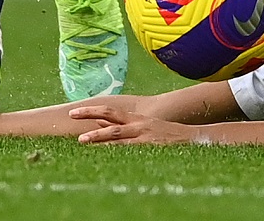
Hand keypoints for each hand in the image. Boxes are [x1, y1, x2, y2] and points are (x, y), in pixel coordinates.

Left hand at [72, 98, 198, 145]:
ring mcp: (143, 134)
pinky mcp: (149, 145)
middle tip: (71, 114)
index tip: (73, 111)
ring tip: (82, 140)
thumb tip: (98, 124)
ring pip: (116, 133)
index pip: (109, 111)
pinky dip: (115, 150)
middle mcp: (137, 123)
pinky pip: (128, 148)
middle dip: (89, 114)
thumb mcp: (143, 127)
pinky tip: (104, 154)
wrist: (192, 138)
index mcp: (135, 118)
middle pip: (110, 115)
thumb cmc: (164, 135)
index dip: (91, 110)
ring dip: (98, 137)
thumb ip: (121, 126)